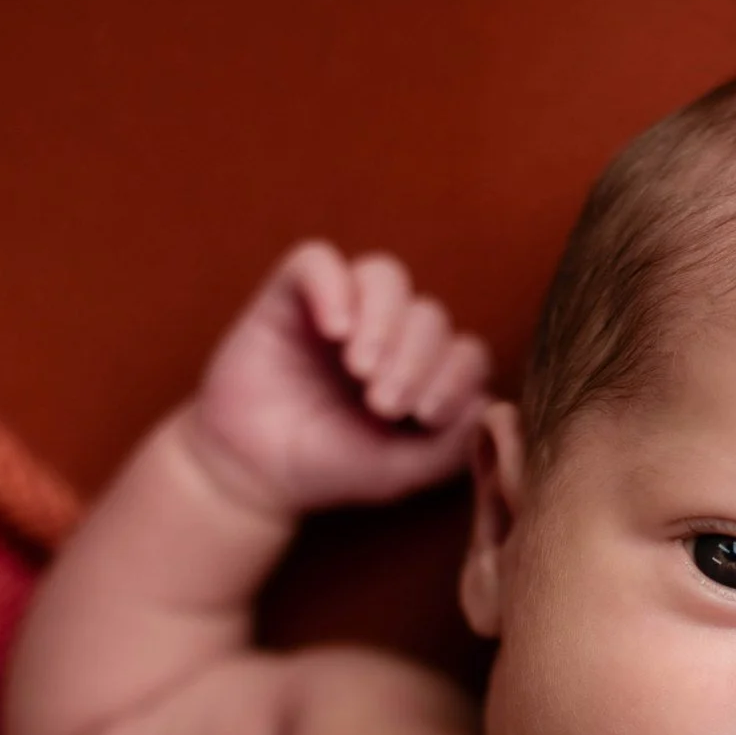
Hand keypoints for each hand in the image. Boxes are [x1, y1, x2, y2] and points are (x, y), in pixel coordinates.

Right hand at [187, 240, 491, 512]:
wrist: (251, 473)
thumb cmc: (327, 469)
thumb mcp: (396, 472)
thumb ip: (448, 447)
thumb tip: (484, 403)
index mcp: (423, 372)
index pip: (464, 351)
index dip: (454, 375)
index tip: (424, 416)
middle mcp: (389, 334)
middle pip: (428, 314)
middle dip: (414, 359)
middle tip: (382, 403)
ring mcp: (343, 309)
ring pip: (385, 276)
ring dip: (383, 319)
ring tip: (359, 367)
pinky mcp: (292, 295)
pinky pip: (317, 261)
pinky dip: (332, 286)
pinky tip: (332, 330)